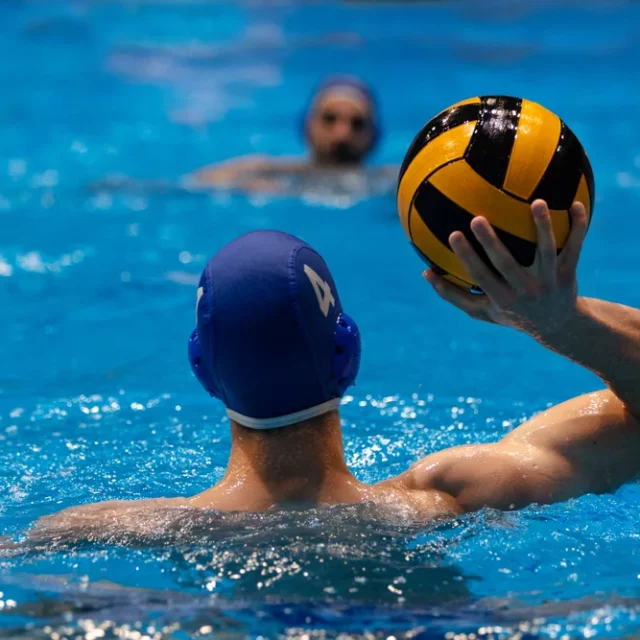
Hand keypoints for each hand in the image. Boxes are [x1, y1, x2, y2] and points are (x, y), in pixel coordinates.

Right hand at [425, 200, 588, 335]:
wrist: (557, 325)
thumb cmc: (511, 314)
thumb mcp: (481, 312)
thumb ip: (453, 294)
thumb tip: (424, 272)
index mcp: (502, 299)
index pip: (481, 276)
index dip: (467, 256)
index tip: (453, 234)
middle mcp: (525, 292)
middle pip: (507, 264)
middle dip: (491, 242)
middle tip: (478, 218)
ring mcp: (549, 282)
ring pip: (546, 252)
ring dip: (542, 227)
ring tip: (537, 202)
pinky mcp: (569, 273)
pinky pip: (575, 247)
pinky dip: (578, 227)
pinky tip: (577, 204)